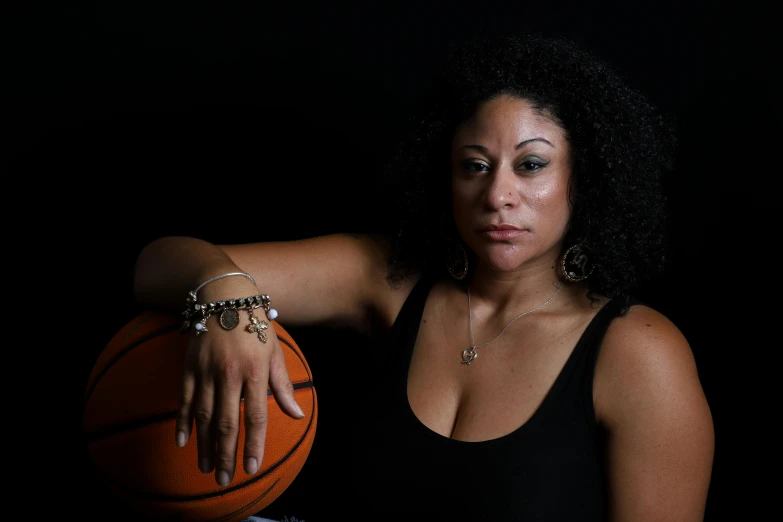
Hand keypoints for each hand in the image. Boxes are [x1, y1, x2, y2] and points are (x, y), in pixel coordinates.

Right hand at [174, 305, 304, 486]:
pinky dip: (182, 422)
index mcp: (255, 370)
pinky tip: (182, 442)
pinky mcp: (189, 367)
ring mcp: (206, 370)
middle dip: (227, 454)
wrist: (224, 294)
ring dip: (205, 445)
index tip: (251, 468)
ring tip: (207, 468)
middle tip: (225, 479)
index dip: (254, 444)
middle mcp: (230, 373)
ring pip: (204, 415)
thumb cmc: (255, 324)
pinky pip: (183, 399)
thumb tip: (296, 415)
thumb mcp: (274, 351)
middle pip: (228, 422)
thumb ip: (282, 385)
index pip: (256, 416)